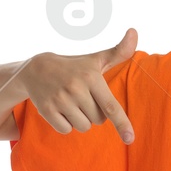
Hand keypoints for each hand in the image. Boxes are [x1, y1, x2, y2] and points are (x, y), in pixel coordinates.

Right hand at [19, 28, 136, 142]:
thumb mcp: (96, 59)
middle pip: (98, 120)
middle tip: (83, 98)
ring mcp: (59, 99)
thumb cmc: (74, 67)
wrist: (36, 69)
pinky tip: (60, 109)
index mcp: (91, 78)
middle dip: (94, 113)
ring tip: (71, 103)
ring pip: (83, 126)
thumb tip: (134, 31)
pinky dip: (65, 124)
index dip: (122, 124)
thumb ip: (119, 51)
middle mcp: (75, 88)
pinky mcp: (46, 109)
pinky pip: (66, 130)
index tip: (130, 139)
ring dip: (80, 120)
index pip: (111, 106)